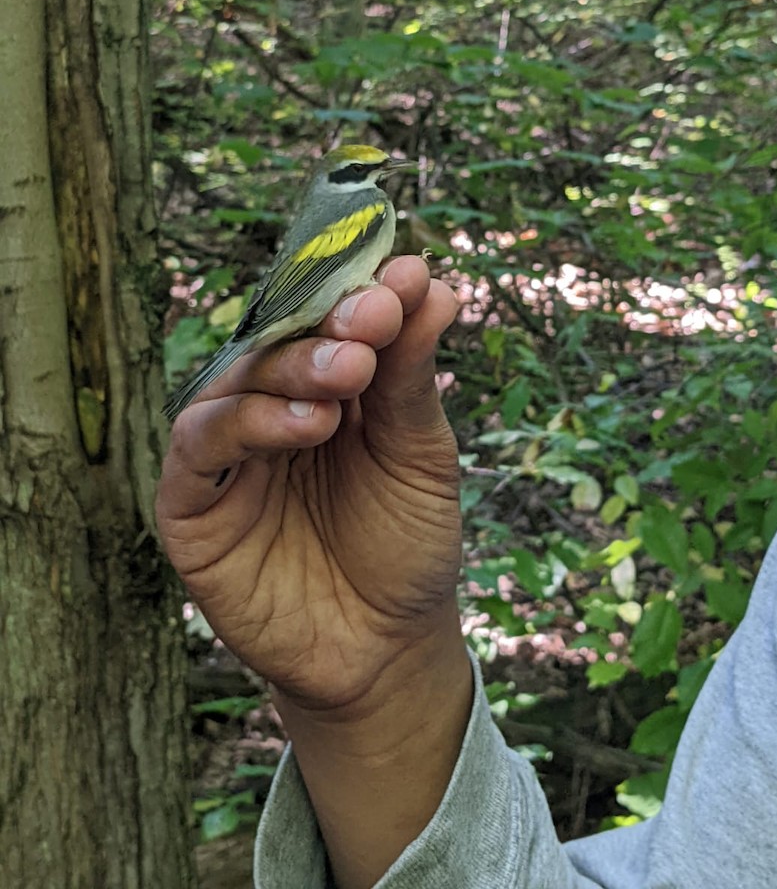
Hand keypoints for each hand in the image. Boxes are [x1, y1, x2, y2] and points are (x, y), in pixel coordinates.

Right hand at [156, 256, 463, 713]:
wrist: (386, 652)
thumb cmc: (404, 546)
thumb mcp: (421, 458)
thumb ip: (411, 379)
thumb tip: (433, 286)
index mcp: (325, 388)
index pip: (327, 322)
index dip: (358, 291)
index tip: (403, 272)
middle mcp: (270, 409)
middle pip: (279, 344)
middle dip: (328, 324)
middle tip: (373, 316)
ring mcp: (229, 456)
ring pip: (234, 384)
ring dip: (290, 369)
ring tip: (349, 375)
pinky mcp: (194, 507)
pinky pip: (200, 449)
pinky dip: (243, 425)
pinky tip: (305, 425)